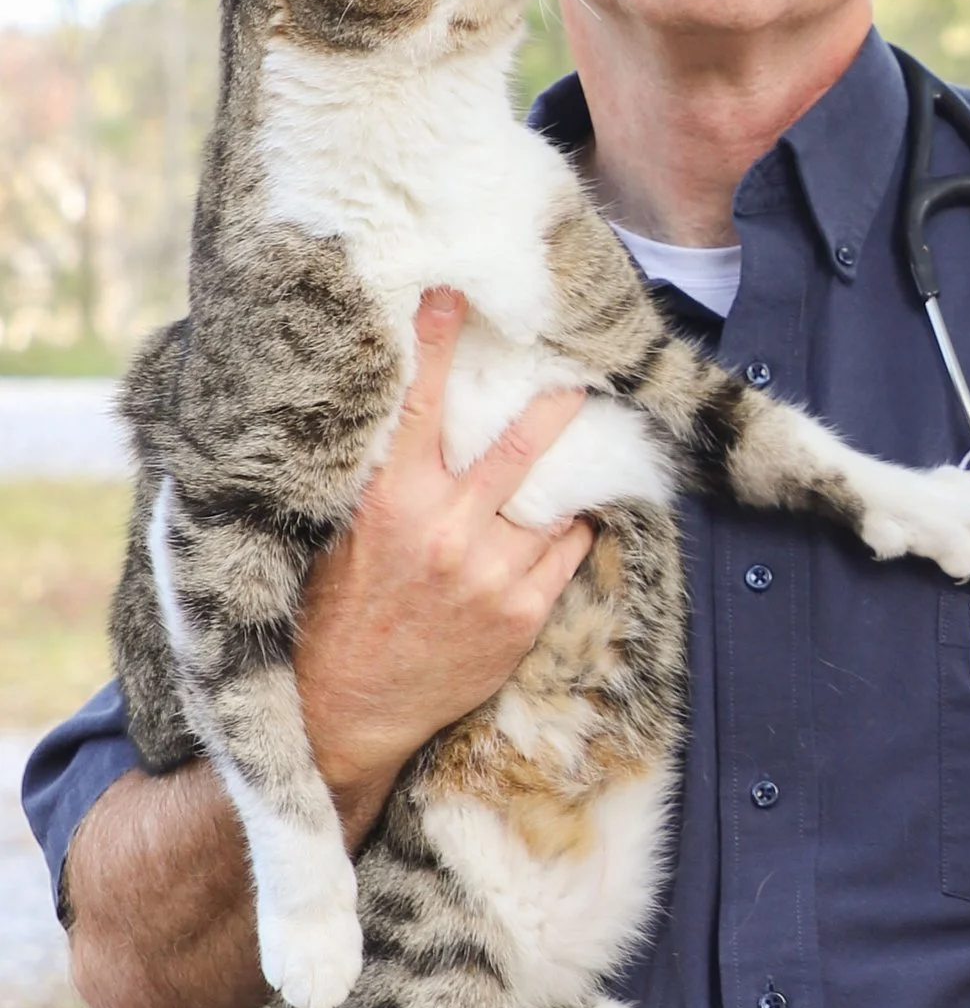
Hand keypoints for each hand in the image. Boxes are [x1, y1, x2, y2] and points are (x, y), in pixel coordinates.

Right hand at [297, 290, 593, 838]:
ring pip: (555, 499)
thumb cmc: (334, 615)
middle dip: (553, 404)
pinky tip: (578, 511)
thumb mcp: (336, 537)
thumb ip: (373, 481)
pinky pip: (569, 550)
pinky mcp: (523, 614)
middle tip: (579, 371)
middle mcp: (445, 532)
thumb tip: (393, 414)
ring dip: (576, 468)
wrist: (347, 711)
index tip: (453, 296)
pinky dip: (575, 526)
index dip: (437, 344)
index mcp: (390, 504)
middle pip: (519, 446)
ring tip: (597, 438)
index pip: (421, 405)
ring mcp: (492, 575)